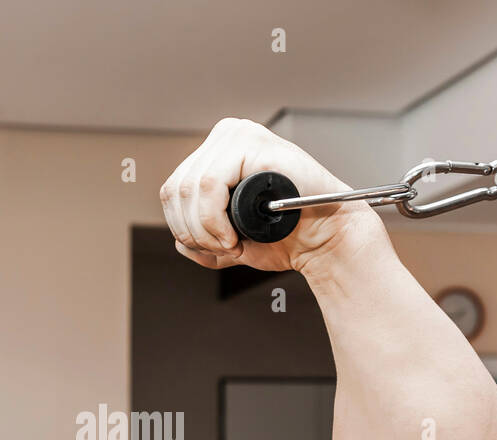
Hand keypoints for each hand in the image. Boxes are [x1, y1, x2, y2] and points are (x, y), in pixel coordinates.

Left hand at [159, 117, 386, 274]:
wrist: (323, 238)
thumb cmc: (287, 236)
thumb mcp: (231, 241)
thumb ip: (203, 241)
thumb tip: (179, 243)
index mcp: (217, 152)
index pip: (173, 189)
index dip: (182, 227)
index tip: (210, 247)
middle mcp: (226, 136)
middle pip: (176, 189)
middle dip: (192, 231)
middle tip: (222, 248)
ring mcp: (239, 135)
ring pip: (190, 189)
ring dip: (204, 229)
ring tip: (230, 243)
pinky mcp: (253, 143)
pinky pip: (210, 185)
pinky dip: (213, 220)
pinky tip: (234, 235)